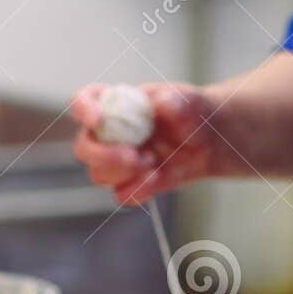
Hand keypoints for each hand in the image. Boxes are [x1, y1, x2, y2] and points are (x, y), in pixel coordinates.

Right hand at [70, 82, 220, 204]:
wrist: (209, 141)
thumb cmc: (192, 112)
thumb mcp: (189, 99)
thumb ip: (175, 101)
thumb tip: (159, 104)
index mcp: (114, 103)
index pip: (82, 101)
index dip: (82, 110)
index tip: (98, 119)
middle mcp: (108, 133)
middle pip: (84, 148)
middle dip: (102, 155)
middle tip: (132, 156)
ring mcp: (117, 161)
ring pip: (98, 175)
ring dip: (123, 173)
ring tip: (153, 162)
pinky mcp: (131, 182)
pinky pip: (120, 194)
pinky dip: (137, 190)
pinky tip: (156, 178)